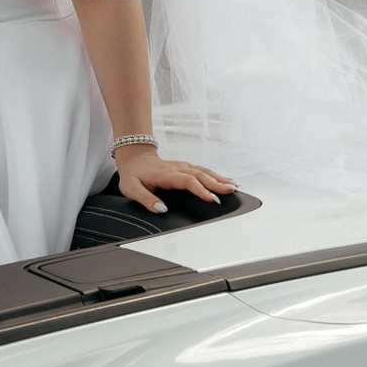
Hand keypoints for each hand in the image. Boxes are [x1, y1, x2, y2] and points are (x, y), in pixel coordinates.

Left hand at [114, 146, 236, 213]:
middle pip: (200, 175)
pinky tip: (228, 181)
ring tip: (235, 187)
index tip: (211, 198)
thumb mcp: (131, 189)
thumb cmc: (133, 175)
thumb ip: (146, 199)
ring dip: (220, 178)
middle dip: (216, 183)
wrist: (134, 158)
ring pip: (204, 171)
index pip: (186, 181)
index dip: (200, 189)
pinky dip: (217, 176)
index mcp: (165, 174)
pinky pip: (204, 171)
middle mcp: (177, 168)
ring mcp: (183, 166)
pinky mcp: (186, 167)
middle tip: (231, 191)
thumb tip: (161, 209)